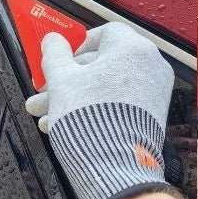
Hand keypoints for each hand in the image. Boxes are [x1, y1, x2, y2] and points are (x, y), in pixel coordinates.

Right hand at [25, 23, 174, 198]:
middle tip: (42, 95)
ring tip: (45, 118)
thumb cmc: (89, 118)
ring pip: (108, 86)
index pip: (105, 33)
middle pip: (102, 64)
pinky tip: (65, 126)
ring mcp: (155, 88)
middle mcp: (150, 63)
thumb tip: (52, 39)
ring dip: (75, 98)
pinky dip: (96, 109)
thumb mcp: (62, 81)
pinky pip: (121, 102)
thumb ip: (54, 55)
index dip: (78, 46)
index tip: (59, 61)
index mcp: (132, 47)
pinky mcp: (153, 111)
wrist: (115, 164)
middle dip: (67, 80)